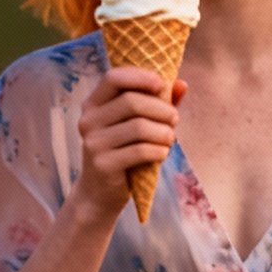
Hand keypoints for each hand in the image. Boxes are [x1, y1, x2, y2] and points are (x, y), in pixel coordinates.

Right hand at [74, 67, 185, 221]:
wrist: (100, 194)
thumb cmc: (123, 153)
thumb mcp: (137, 125)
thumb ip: (158, 104)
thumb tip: (182, 84)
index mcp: (93, 105)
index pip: (113, 78)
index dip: (140, 76)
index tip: (161, 85)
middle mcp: (88, 121)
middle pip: (131, 102)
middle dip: (161, 109)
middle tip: (174, 119)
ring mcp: (93, 143)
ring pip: (139, 127)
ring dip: (164, 132)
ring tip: (170, 139)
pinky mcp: (103, 164)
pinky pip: (140, 150)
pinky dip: (159, 150)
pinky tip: (162, 154)